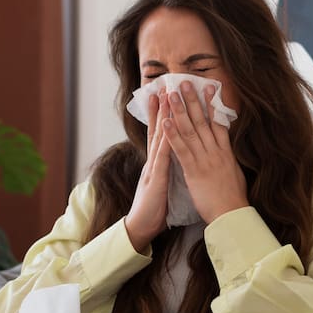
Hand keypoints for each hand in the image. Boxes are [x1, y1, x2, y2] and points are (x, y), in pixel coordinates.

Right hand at [124, 90, 171, 251]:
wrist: (140, 227)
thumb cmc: (154, 209)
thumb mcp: (161, 184)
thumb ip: (165, 170)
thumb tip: (172, 159)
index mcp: (157, 163)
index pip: (160, 134)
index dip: (162, 114)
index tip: (165, 95)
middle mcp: (153, 161)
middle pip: (158, 129)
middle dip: (161, 107)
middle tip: (164, 85)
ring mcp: (153, 168)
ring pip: (159, 137)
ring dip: (162, 116)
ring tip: (166, 96)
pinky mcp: (156, 179)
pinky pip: (162, 157)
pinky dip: (165, 140)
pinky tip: (167, 126)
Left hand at [163, 82, 248, 223]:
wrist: (232, 215)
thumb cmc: (233, 199)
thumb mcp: (235, 173)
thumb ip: (228, 159)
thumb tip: (227, 150)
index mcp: (225, 152)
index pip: (219, 122)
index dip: (213, 103)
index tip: (209, 86)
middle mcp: (215, 151)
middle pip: (203, 121)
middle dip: (193, 100)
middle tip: (184, 82)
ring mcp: (204, 160)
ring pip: (191, 130)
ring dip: (180, 110)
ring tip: (172, 94)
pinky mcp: (193, 171)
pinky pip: (181, 150)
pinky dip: (173, 135)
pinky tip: (165, 122)